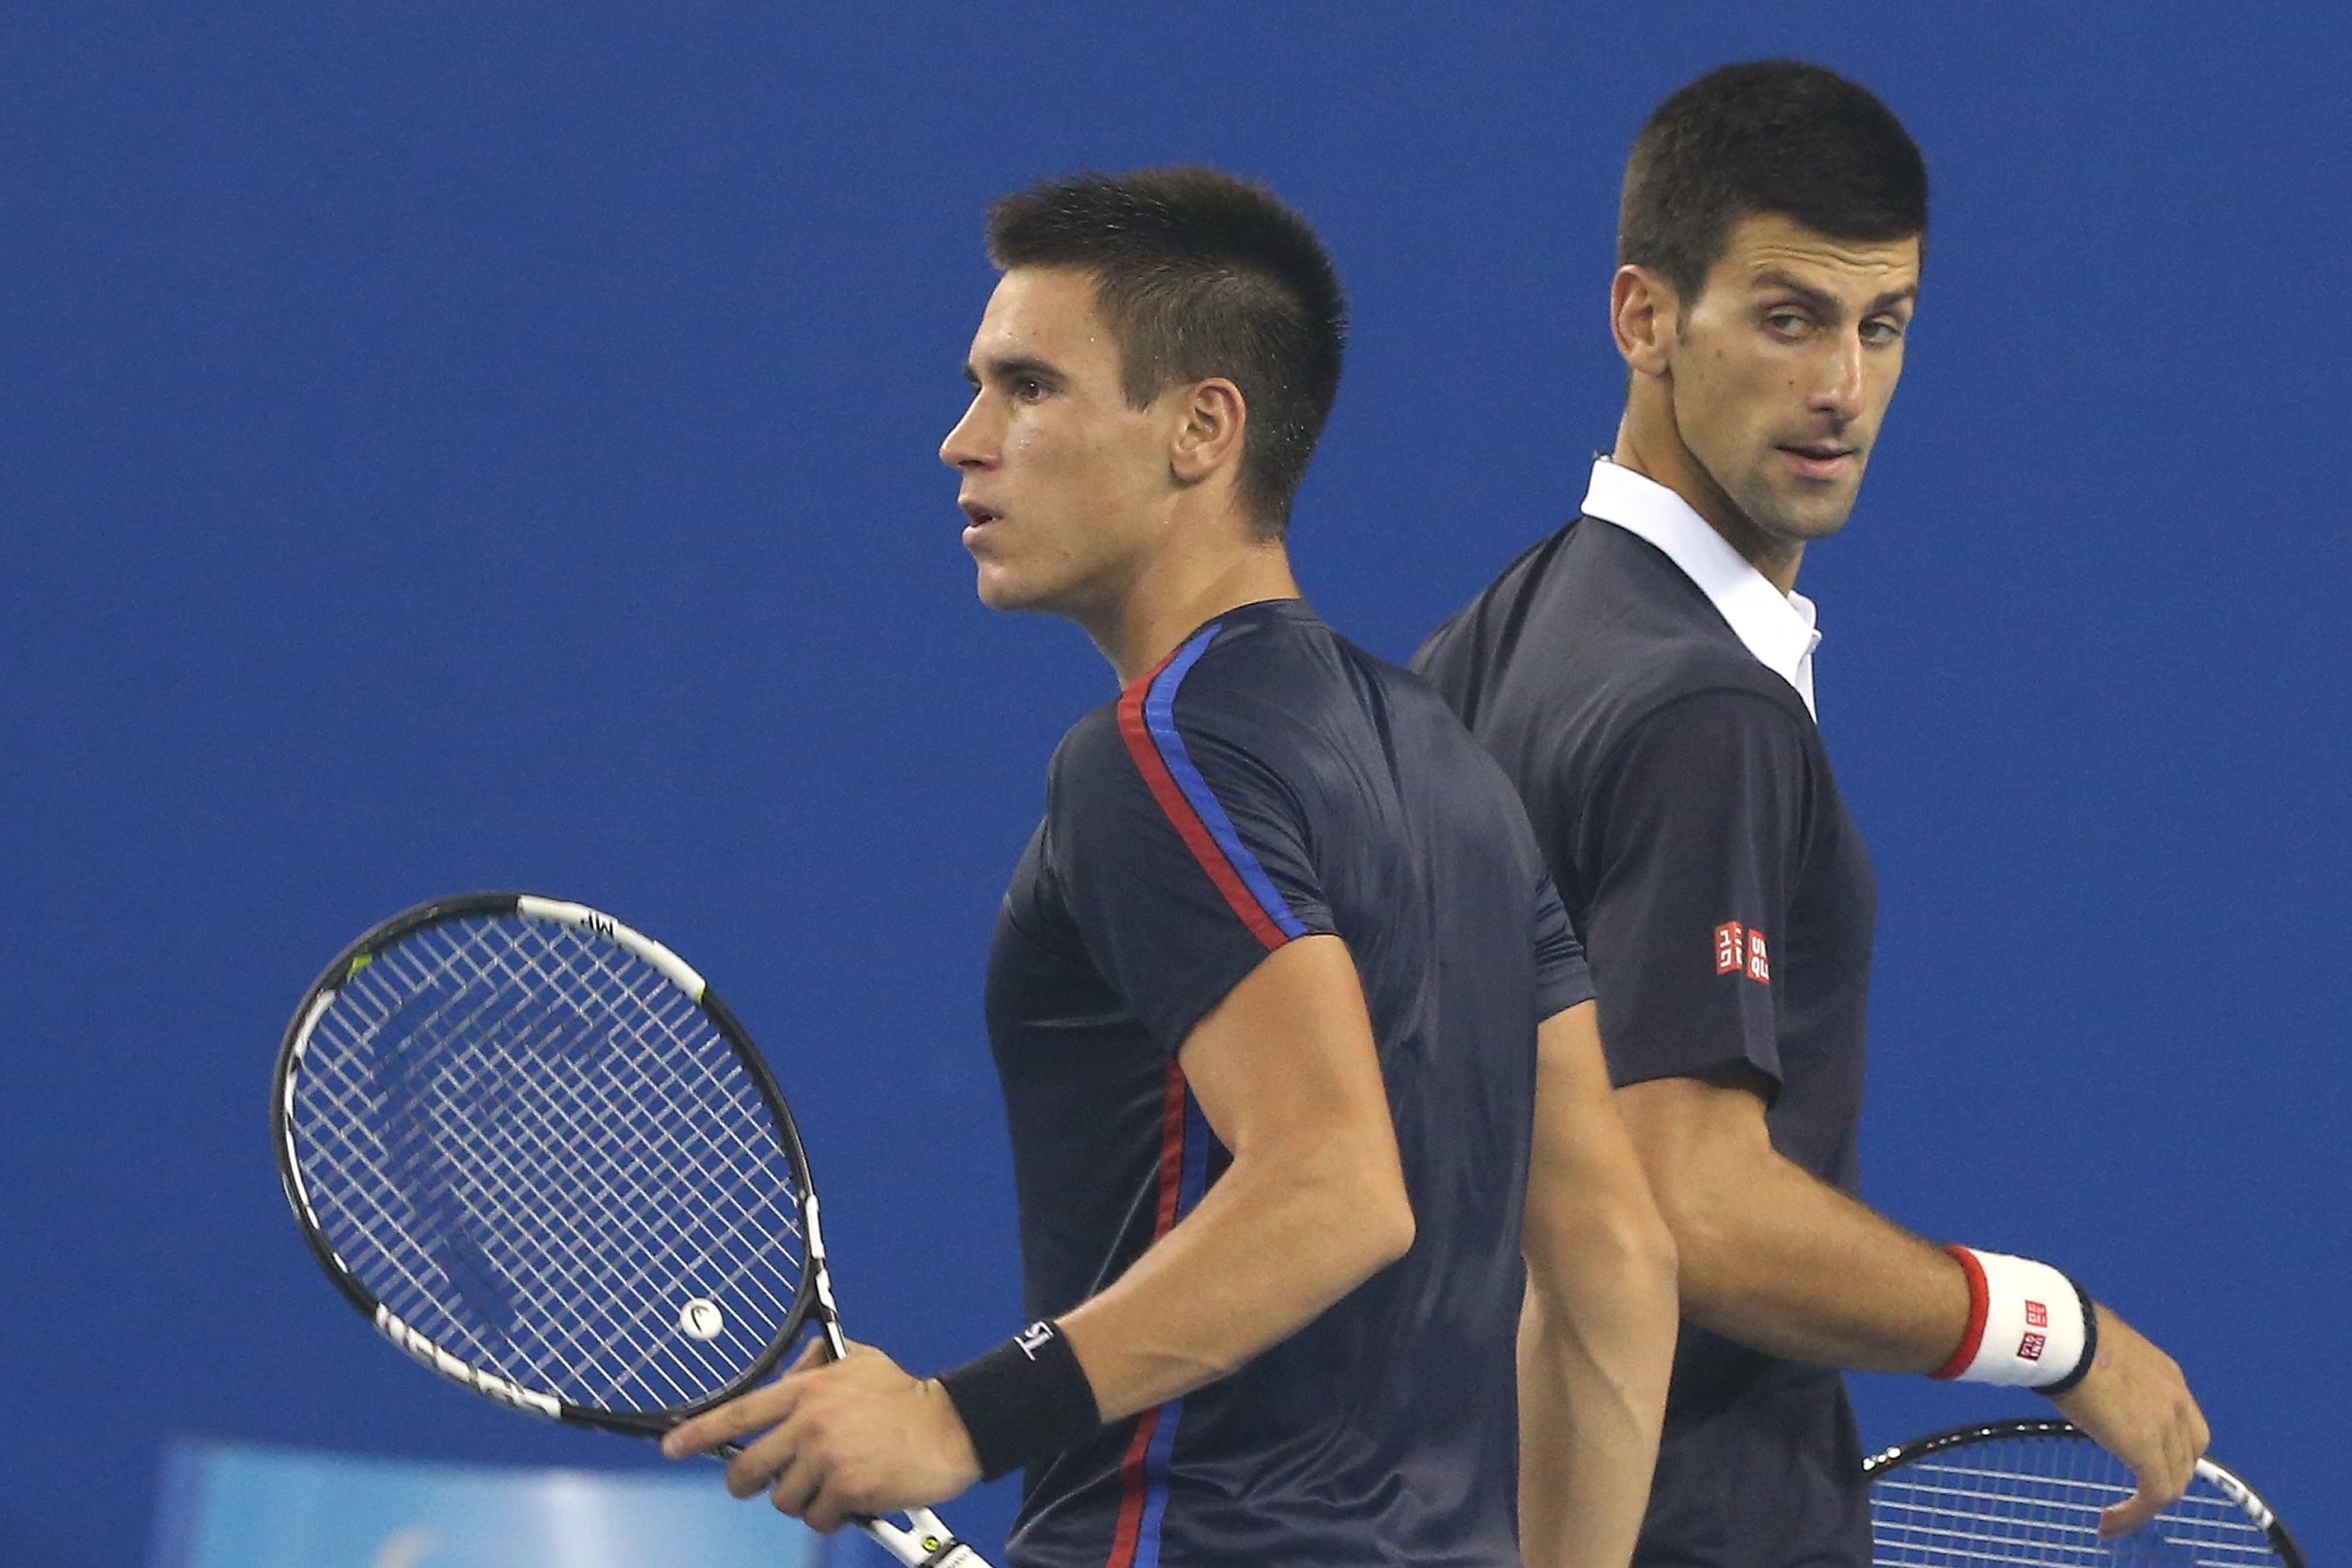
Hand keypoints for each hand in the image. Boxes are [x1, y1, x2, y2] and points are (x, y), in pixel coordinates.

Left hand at [662, 1339, 982, 1532]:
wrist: (950, 1427)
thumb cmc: (906, 1396)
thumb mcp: (860, 1360)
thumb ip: (819, 1364)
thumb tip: (793, 1367)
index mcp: (808, 1390)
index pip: (740, 1413)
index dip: (699, 1432)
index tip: (672, 1446)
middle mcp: (810, 1423)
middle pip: (749, 1469)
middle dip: (748, 1483)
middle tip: (766, 1483)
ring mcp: (827, 1458)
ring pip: (784, 1499)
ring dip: (803, 1500)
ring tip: (832, 1484)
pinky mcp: (848, 1488)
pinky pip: (817, 1518)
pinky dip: (831, 1516)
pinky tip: (853, 1498)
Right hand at [2046, 1304, 2208, 1537]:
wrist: (2065, 1336)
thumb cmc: (2066, 1333)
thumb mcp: (2096, 1348)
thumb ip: (2100, 1366)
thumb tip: (2072, 1367)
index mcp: (2166, 1375)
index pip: (2184, 1423)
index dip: (2167, 1447)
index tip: (2134, 1459)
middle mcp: (2176, 1401)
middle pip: (2187, 1455)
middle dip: (2162, 1478)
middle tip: (2132, 1494)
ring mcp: (2165, 1426)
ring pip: (2173, 1482)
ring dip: (2146, 1505)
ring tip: (2115, 1519)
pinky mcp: (2147, 1450)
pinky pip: (2155, 1495)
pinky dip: (2134, 1515)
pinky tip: (2108, 1523)